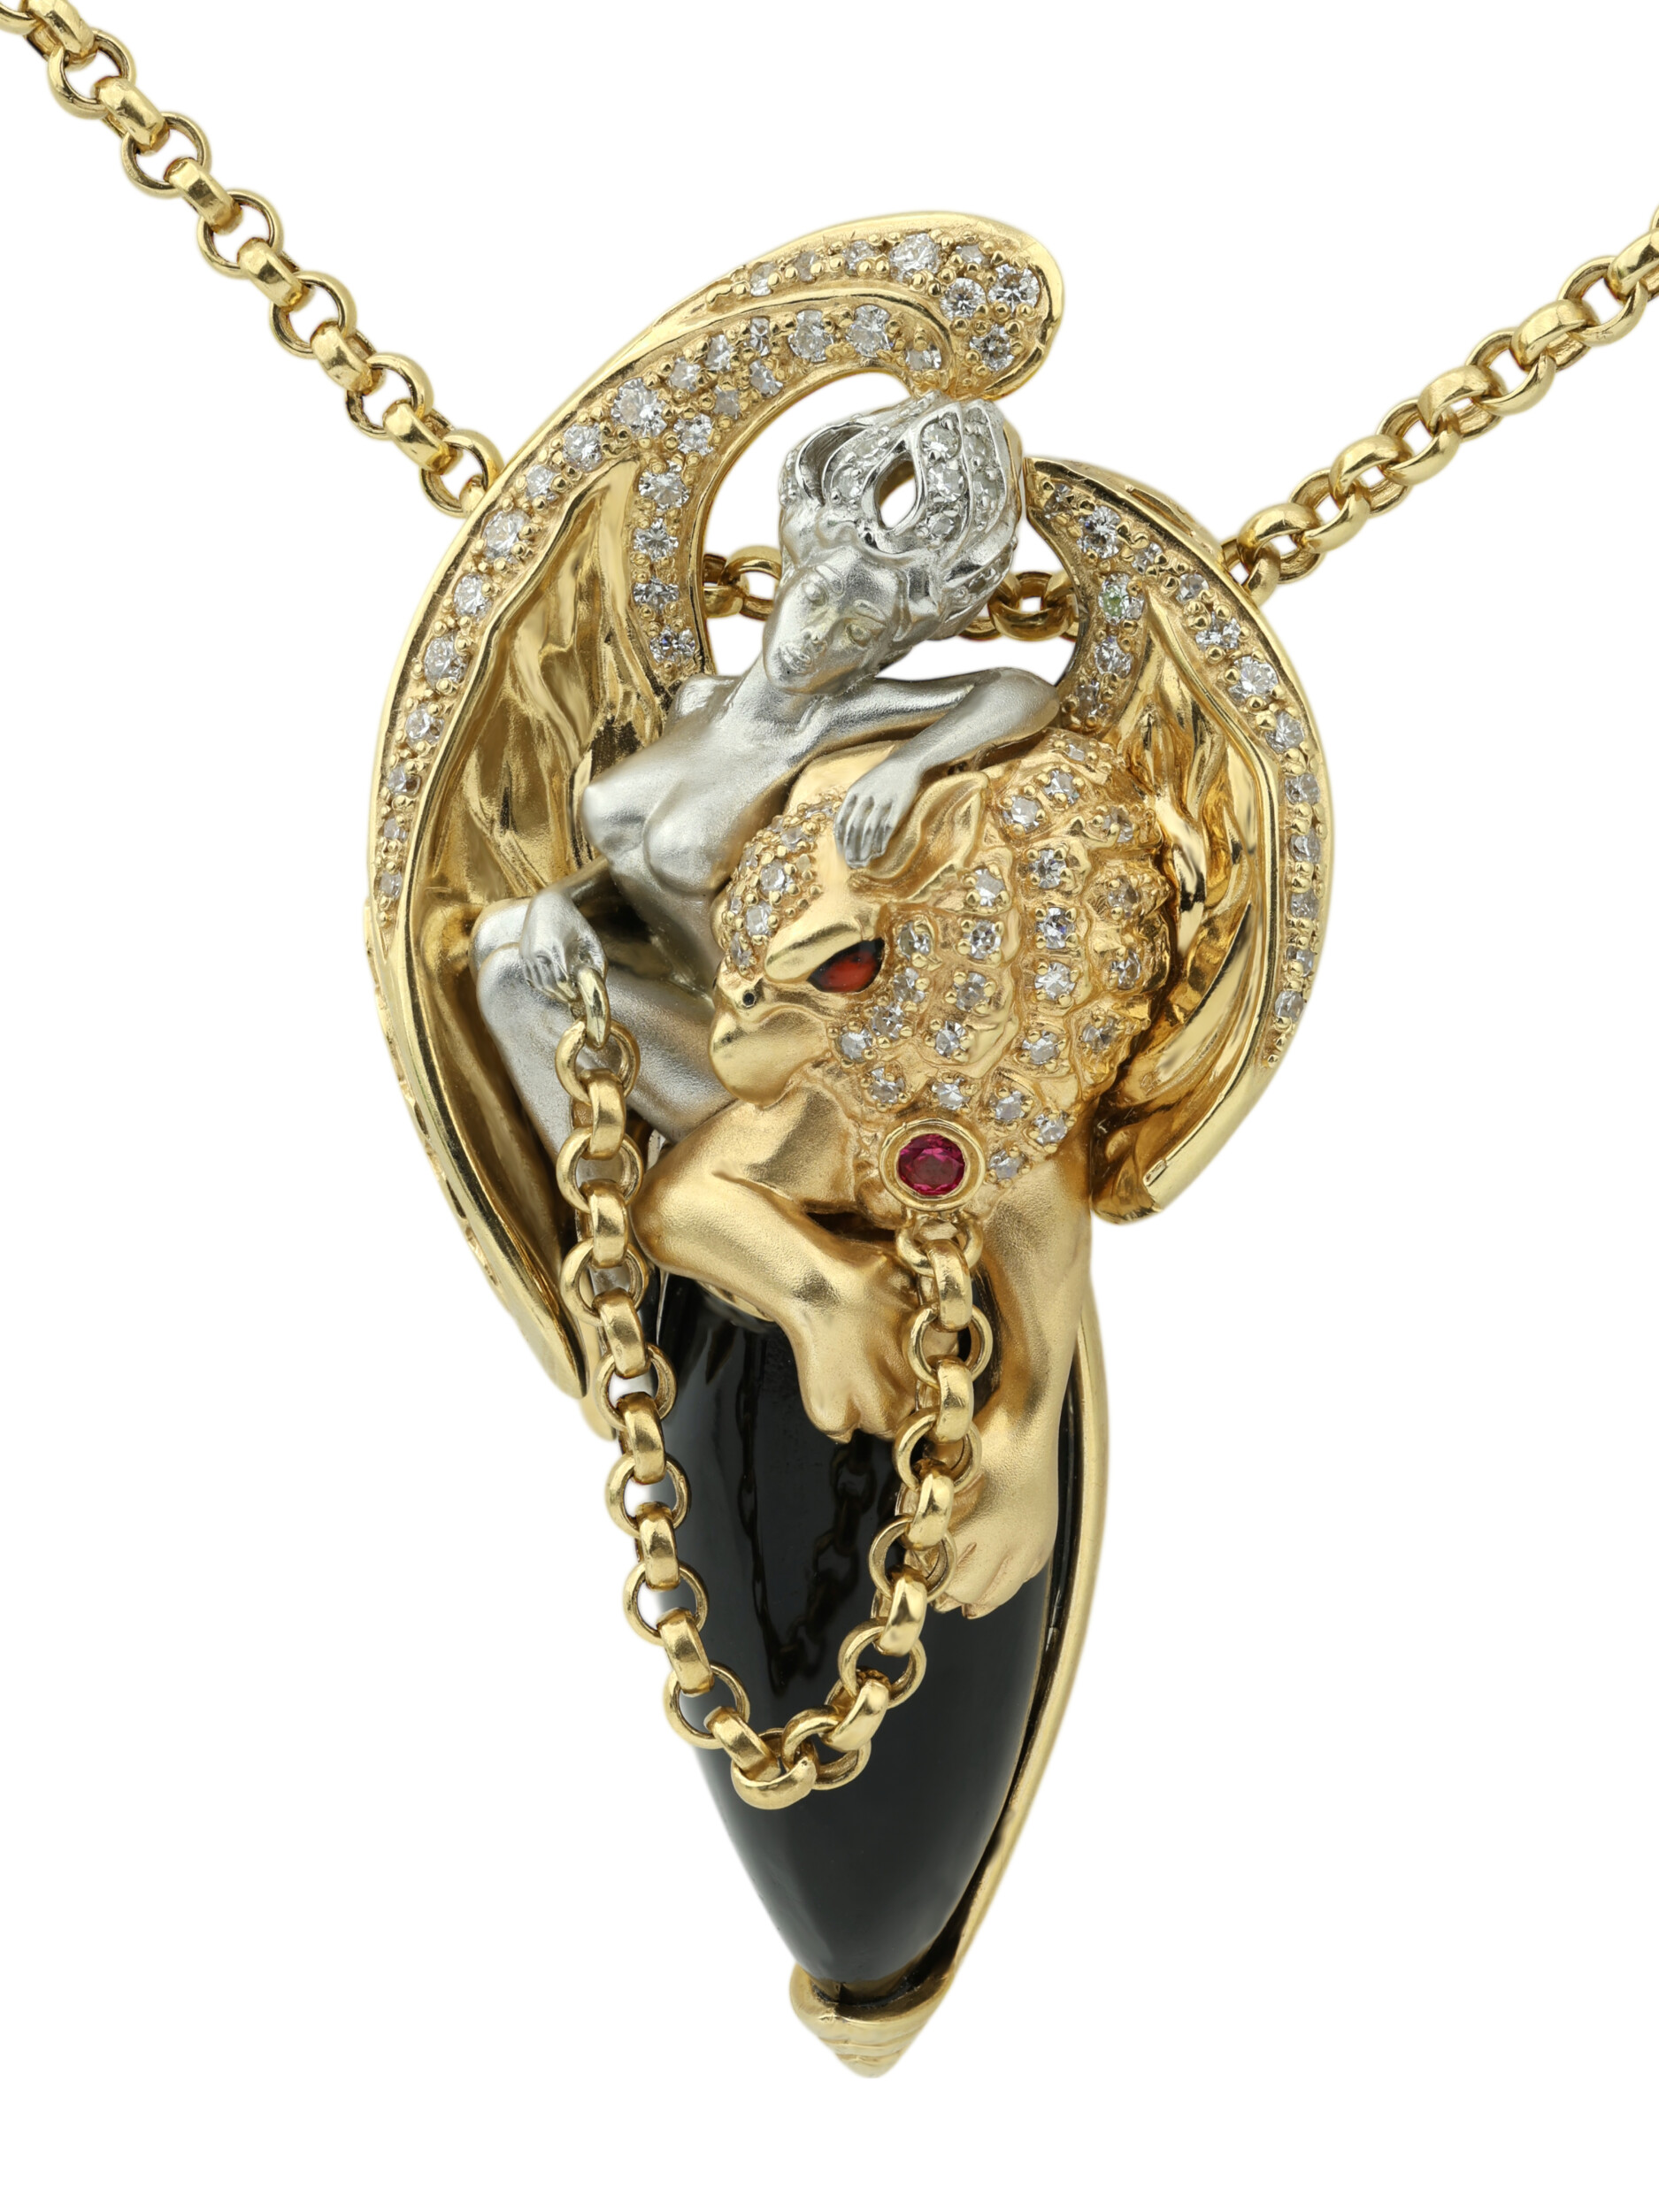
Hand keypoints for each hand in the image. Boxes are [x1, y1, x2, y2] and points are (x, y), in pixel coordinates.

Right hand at [516, 884, 605, 1002]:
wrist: (548, 903)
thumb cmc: (572, 919)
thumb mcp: (589, 937)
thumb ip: (598, 959)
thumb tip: (601, 982)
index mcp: (556, 947)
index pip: (562, 981)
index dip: (570, 992)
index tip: (578, 995)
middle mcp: (538, 951)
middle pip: (549, 986)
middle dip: (562, 996)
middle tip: (572, 998)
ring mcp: (527, 953)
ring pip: (538, 984)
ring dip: (551, 994)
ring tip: (563, 994)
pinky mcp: (522, 954)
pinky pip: (529, 978)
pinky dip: (540, 986)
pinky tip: (551, 987)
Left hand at [835, 755, 922, 866]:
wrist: (905, 764)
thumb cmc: (881, 778)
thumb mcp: (862, 786)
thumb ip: (852, 805)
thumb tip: (842, 829)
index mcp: (854, 792)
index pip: (841, 820)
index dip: (840, 839)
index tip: (841, 853)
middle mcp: (866, 796)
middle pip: (854, 828)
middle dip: (851, 848)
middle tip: (851, 863)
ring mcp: (883, 800)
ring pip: (869, 830)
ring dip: (865, 848)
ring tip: (863, 861)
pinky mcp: (898, 805)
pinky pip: (887, 827)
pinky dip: (882, 841)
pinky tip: (880, 852)